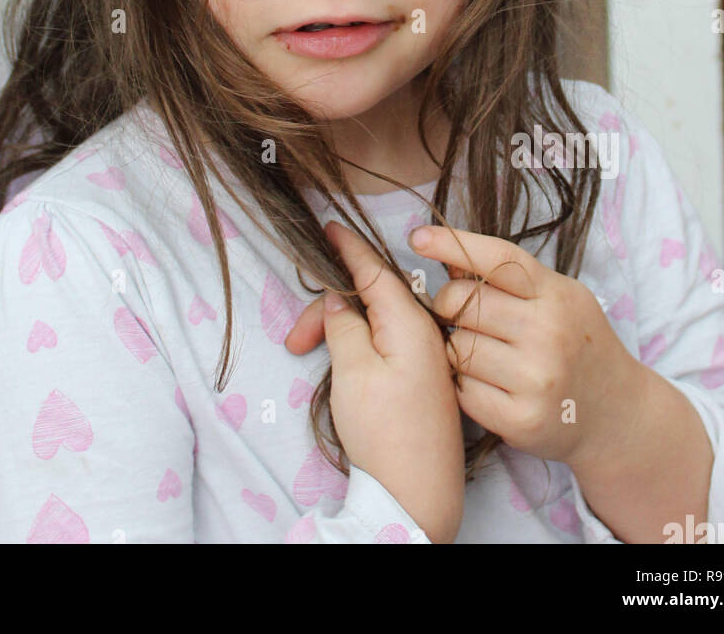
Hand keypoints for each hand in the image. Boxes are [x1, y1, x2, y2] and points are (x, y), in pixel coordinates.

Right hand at [285, 219, 464, 543]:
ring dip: (340, 330)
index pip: (375, 270)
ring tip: (309, 355)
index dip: (349, 247)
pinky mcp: (425, 382)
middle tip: (294, 340)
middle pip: (371, 300)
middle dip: (328, 309)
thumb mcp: (353, 370)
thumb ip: (343, 324)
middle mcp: (425, 334)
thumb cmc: (384, 430)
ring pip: (377, 324)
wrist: (418, 496)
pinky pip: (389, 344)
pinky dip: (360, 344)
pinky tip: (342, 359)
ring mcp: (428, 360)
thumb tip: (339, 298)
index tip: (329, 226)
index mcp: (411, 323)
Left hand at [408, 224, 647, 469]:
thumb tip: (448, 262)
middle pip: (463, 302)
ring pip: (456, 347)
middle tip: (459, 316)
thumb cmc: (578, 345)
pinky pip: (462, 390)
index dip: (453, 243)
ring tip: (482, 355)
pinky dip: (464, 385)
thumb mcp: (558, 298)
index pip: (498, 258)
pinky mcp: (521, 419)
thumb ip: (509, 280)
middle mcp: (549, 333)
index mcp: (557, 295)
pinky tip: (487, 384)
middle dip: (448, 305)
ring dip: (456, 348)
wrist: (618, 414)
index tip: (418, 238)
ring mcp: (536, 379)